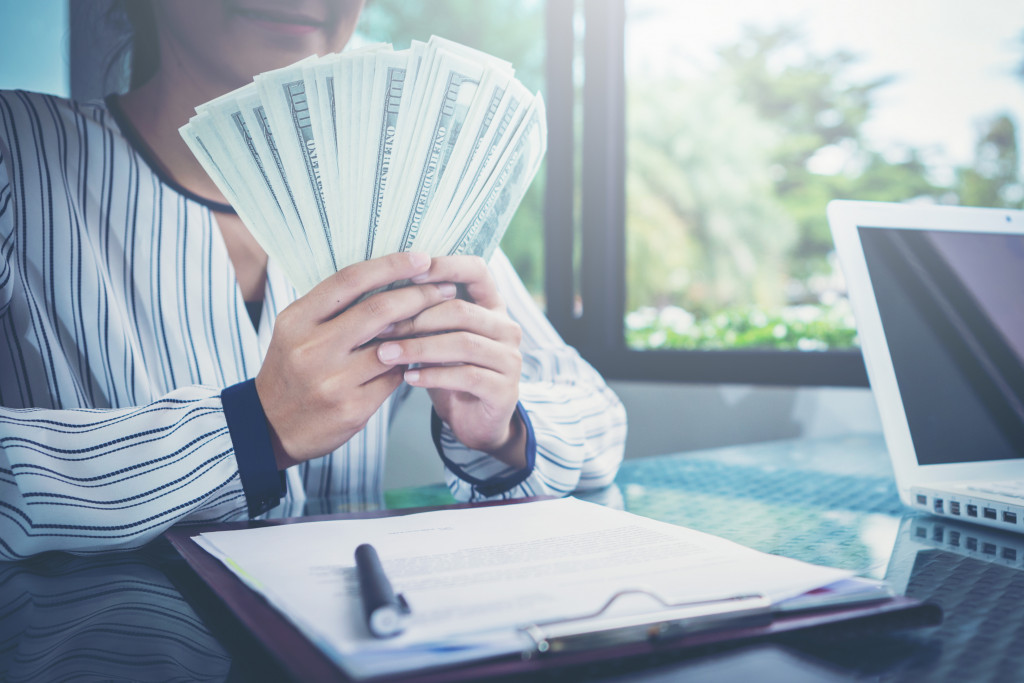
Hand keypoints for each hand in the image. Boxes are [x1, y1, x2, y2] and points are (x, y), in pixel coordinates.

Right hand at [254, 252, 457, 468]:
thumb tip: (387, 276)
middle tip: (444, 288)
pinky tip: (422, 354)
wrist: (268, 426)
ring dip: (423, 330)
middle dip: (419, 296)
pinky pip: (394, 379)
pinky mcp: (352, 409)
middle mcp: (312, 349)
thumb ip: (332, 307)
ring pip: (393, 347)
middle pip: (378, 311)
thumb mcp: (295, 330)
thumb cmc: (291, 369)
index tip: (421, 259)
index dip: (390, 265)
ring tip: (442, 317)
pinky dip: (410, 363)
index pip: (350, 281)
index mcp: (297, 320)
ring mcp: (332, 382)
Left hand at [375, 256, 526, 468]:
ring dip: (419, 348)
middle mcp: (507, 328)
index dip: (445, 266)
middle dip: (417, 317)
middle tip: (380, 328)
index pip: (476, 270)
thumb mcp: (437, 337)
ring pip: (462, 343)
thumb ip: (424, 315)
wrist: (473, 421)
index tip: (409, 274)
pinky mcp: (505, 390)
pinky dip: (433, 375)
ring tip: (386, 354)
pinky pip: (466, 376)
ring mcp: (510, 359)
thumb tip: (379, 293)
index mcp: (492, 306)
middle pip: (461, 310)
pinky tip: (408, 377)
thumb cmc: (450, 370)